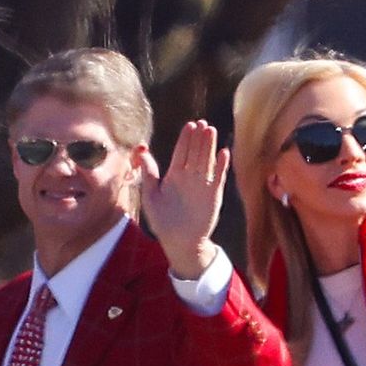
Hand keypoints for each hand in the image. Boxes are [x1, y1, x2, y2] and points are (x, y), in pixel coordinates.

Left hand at [142, 122, 230, 280]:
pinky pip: (219, 177)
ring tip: (211, 131)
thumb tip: (142, 151)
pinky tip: (224, 152)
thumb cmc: (163, 222)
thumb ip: (148, 174)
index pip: (182, 152)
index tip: (190, 125)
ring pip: (207, 161)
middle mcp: (190, 177)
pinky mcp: (214, 195)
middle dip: (199, 138)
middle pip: (196, 152)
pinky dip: (222, 166)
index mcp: (174, 175)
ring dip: (210, 146)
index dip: (185, 139)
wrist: (180, 242)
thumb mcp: (150, 197)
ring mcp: (203, 185)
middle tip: (202, 123)